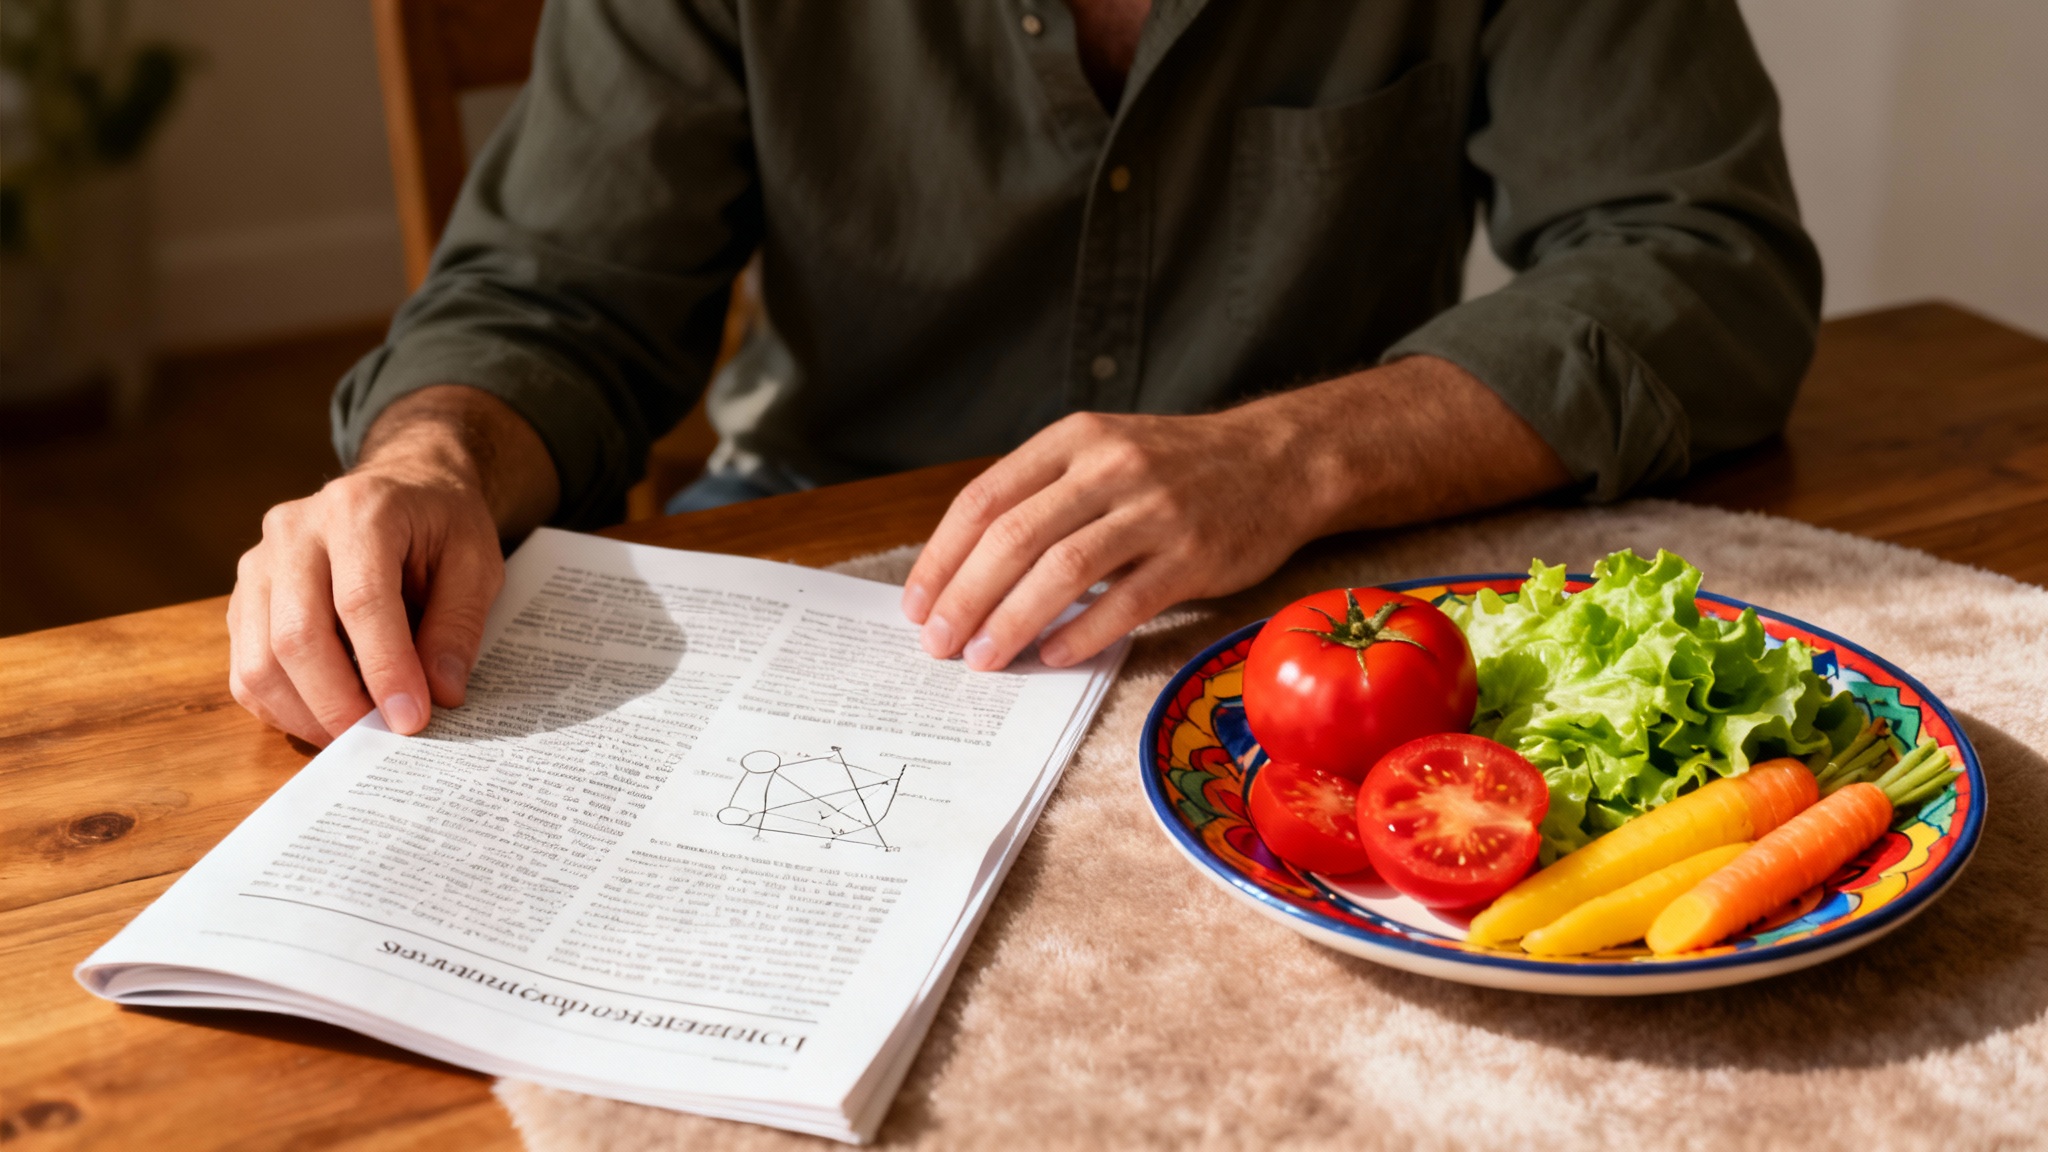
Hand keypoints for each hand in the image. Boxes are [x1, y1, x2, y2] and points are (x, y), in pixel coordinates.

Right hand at [227, 386, 557, 745]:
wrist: (401, 486)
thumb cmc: (441, 524)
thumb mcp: (476, 562)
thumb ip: (458, 625)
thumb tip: (440, 693)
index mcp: (360, 511)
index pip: (361, 602)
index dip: (385, 669)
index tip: (412, 719)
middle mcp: (295, 531)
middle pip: (297, 637)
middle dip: (340, 704)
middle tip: (382, 741)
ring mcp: (259, 563)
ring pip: (258, 661)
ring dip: (307, 715)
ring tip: (357, 736)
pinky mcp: (244, 596)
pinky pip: (245, 669)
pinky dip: (282, 707)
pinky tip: (326, 717)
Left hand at [901, 356, 1571, 669]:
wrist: (1281, 460)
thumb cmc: (1177, 468)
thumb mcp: (1104, 454)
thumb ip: (1044, 497)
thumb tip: (966, 574)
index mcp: (1075, 440)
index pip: (985, 499)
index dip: (942, 557)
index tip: (917, 603)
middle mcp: (1111, 467)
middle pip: (1014, 537)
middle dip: (965, 598)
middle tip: (937, 644)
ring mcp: (1156, 509)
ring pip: (1062, 571)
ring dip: (1012, 621)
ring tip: (983, 659)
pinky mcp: (1196, 553)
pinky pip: (1126, 602)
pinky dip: (1082, 634)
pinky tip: (1053, 657)